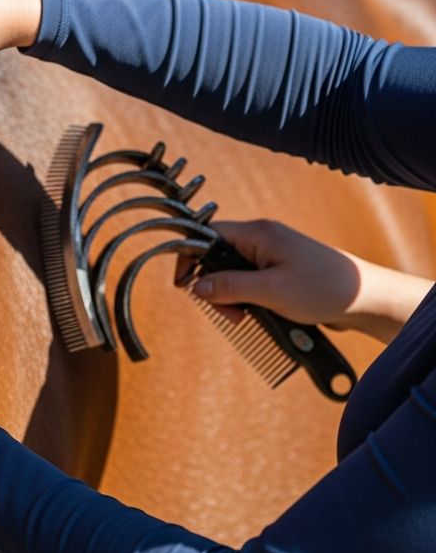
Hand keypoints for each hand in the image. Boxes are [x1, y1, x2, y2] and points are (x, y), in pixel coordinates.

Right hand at [181, 219, 431, 342]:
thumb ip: (231, 287)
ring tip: (247, 319)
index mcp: (257, 233)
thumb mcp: (271, 291)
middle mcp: (262, 239)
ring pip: (234, 273)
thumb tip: (197, 286)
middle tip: (231, 314)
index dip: (191, 257)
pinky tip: (261, 315)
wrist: (368, 300)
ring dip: (234, 298)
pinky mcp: (281, 272)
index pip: (207, 235)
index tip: (184, 285)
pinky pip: (251, 283)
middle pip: (219, 257)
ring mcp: (272, 255)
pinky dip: (250, 300)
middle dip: (217, 287)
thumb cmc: (324, 289)